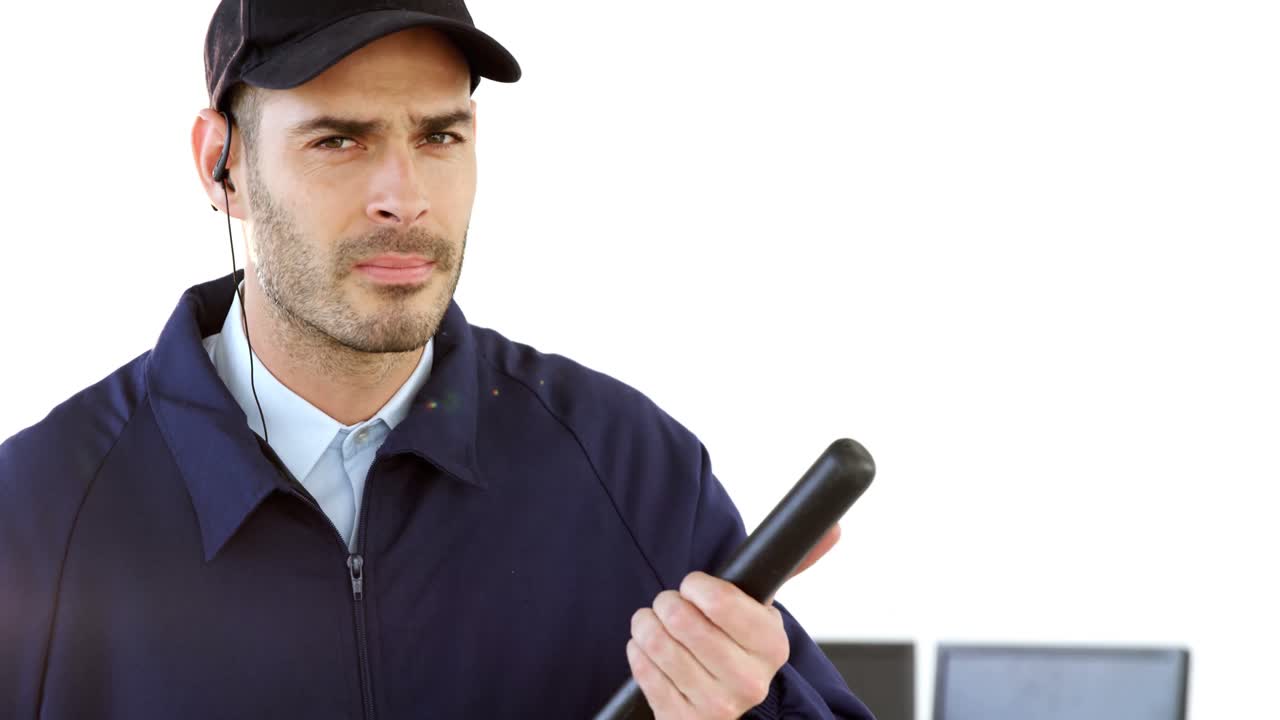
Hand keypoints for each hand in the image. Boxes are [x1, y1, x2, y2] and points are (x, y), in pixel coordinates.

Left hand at [626, 524, 841, 718]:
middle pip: (682, 620)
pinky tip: (653, 651)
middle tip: (672, 604)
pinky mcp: (682, 719)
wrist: (721, 703)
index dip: (696, 586)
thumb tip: (832, 529)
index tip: (695, 586)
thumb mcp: (762, 610)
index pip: (719, 600)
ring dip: (647, 625)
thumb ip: (793, 566)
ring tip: (657, 624)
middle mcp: (749, 680)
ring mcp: (716, 705)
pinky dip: (639, 652)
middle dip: (667, 603)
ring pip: (658, 643)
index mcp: (772, 645)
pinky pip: (643, 670)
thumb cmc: (737, 645)